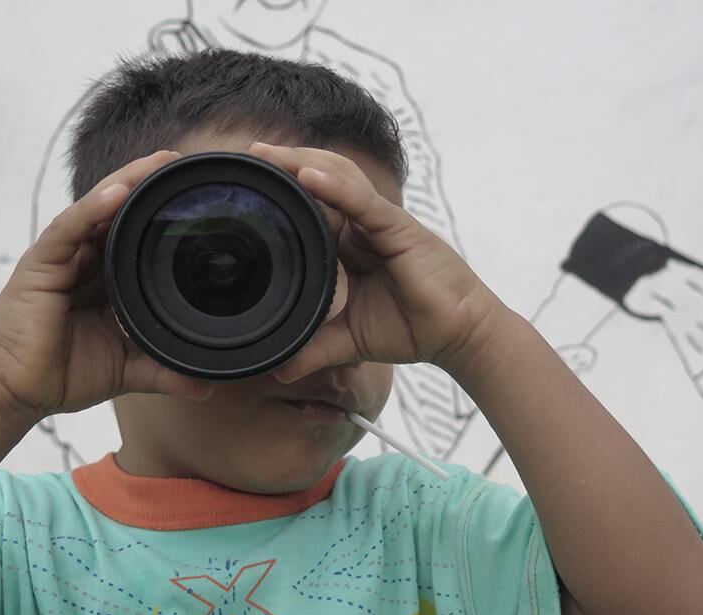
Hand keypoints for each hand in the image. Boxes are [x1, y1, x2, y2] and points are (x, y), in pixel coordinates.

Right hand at [0, 151, 214, 422]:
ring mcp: (61, 258)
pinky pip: (68, 229)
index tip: (198, 196)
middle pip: (118, 212)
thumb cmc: (65, 374)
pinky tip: (116, 193)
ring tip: (158, 163)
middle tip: (183, 163)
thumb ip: (165, 370)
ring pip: (96, 210)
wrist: (18, 394)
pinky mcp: (40, 264)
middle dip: (148, 184)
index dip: (161, 213)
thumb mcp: (127, 368)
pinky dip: (91, 209)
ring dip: (126, 183)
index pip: (135, 234)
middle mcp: (84, 260)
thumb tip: (208, 384)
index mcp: (105, 278)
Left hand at [248, 142, 502, 382]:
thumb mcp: (350, 340)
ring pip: (339, 179)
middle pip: (321, 180)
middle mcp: (361, 226)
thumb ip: (315, 349)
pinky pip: (363, 203)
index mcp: (347, 244)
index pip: (310, 205)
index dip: (281, 190)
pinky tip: (309, 177)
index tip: (246, 184)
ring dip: (304, 164)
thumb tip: (279, 371)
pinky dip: (336, 188)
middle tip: (251, 155)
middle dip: (286, 164)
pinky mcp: (399, 229)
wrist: (456, 335)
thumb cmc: (410, 327)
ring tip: (270, 156)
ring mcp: (380, 224)